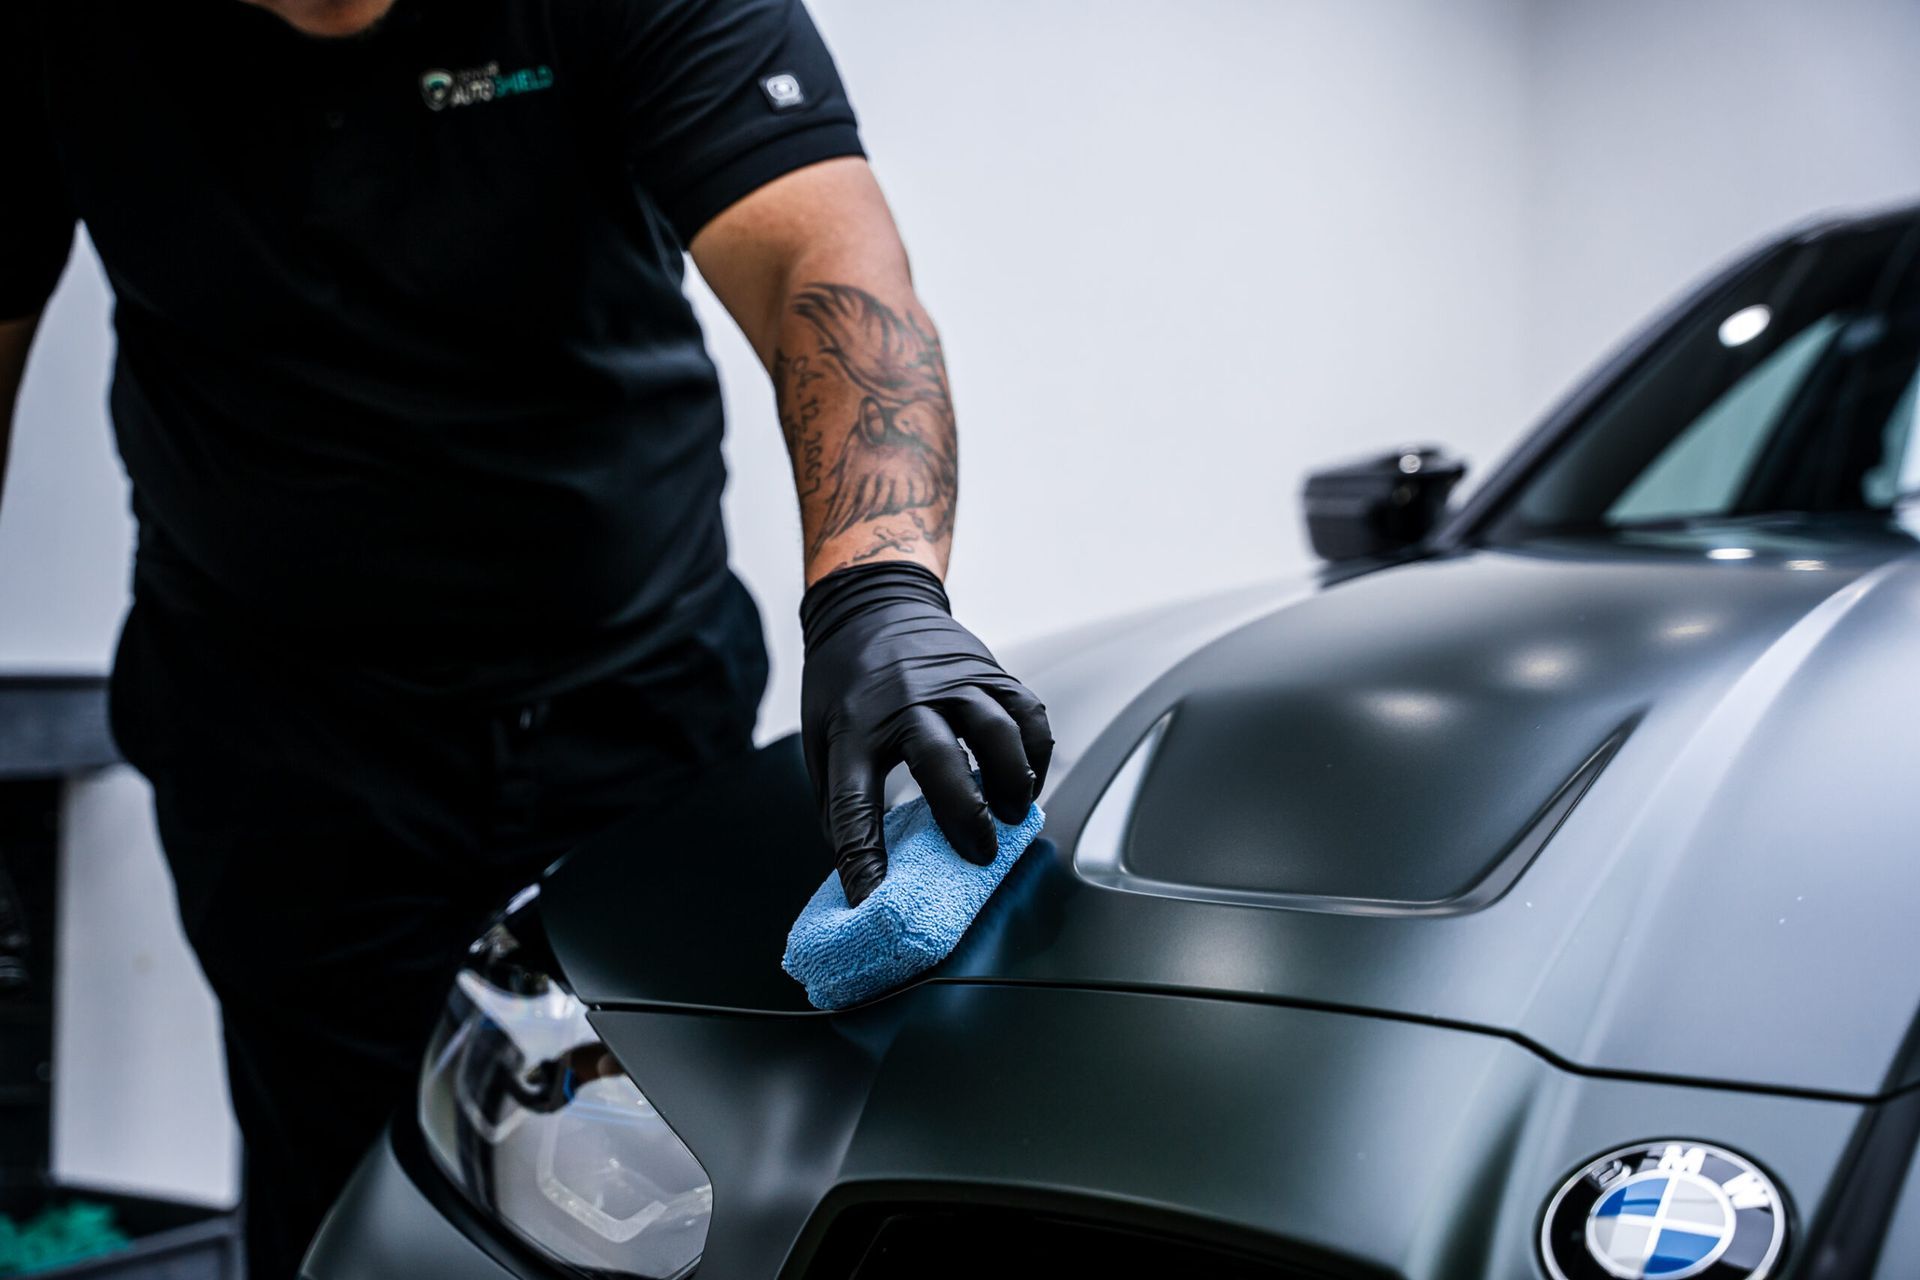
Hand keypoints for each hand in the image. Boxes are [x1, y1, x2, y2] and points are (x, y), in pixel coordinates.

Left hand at [800, 561, 1052, 905]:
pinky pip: (1025, 712)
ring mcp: (951, 680)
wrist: (871, 604)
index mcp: (851, 727)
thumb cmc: (845, 684)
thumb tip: (866, 872)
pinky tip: (1029, 777)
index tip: (873, 899)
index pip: (853, 803)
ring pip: (996, 731)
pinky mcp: (988, 670)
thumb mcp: (820, 739)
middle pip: (939, 761)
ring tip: (1013, 816)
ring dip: (1011, 782)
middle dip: (965, 816)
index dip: (862, 858)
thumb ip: (842, 801)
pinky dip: (1035, 751)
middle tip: (980, 854)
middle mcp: (903, 700)